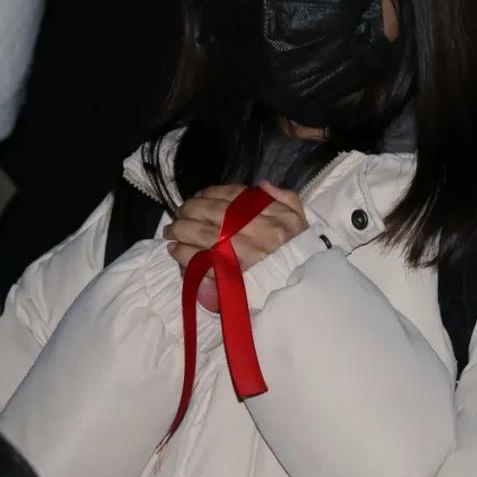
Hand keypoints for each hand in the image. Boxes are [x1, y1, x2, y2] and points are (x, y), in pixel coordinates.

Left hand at [164, 181, 308, 310]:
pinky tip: (176, 250)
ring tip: (171, 230)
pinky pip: (203, 260)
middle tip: (179, 212)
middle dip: (191, 210)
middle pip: (216, 213)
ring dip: (182, 230)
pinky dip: (185, 254)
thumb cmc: (300, 256)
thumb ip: (286, 198)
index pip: (235, 196)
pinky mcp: (233, 276)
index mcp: (275, 215)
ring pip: (205, 234)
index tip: (199, 196)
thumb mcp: (301, 222)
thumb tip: (263, 184)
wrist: (305, 292)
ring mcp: (246, 254)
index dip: (211, 194)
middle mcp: (260, 231)